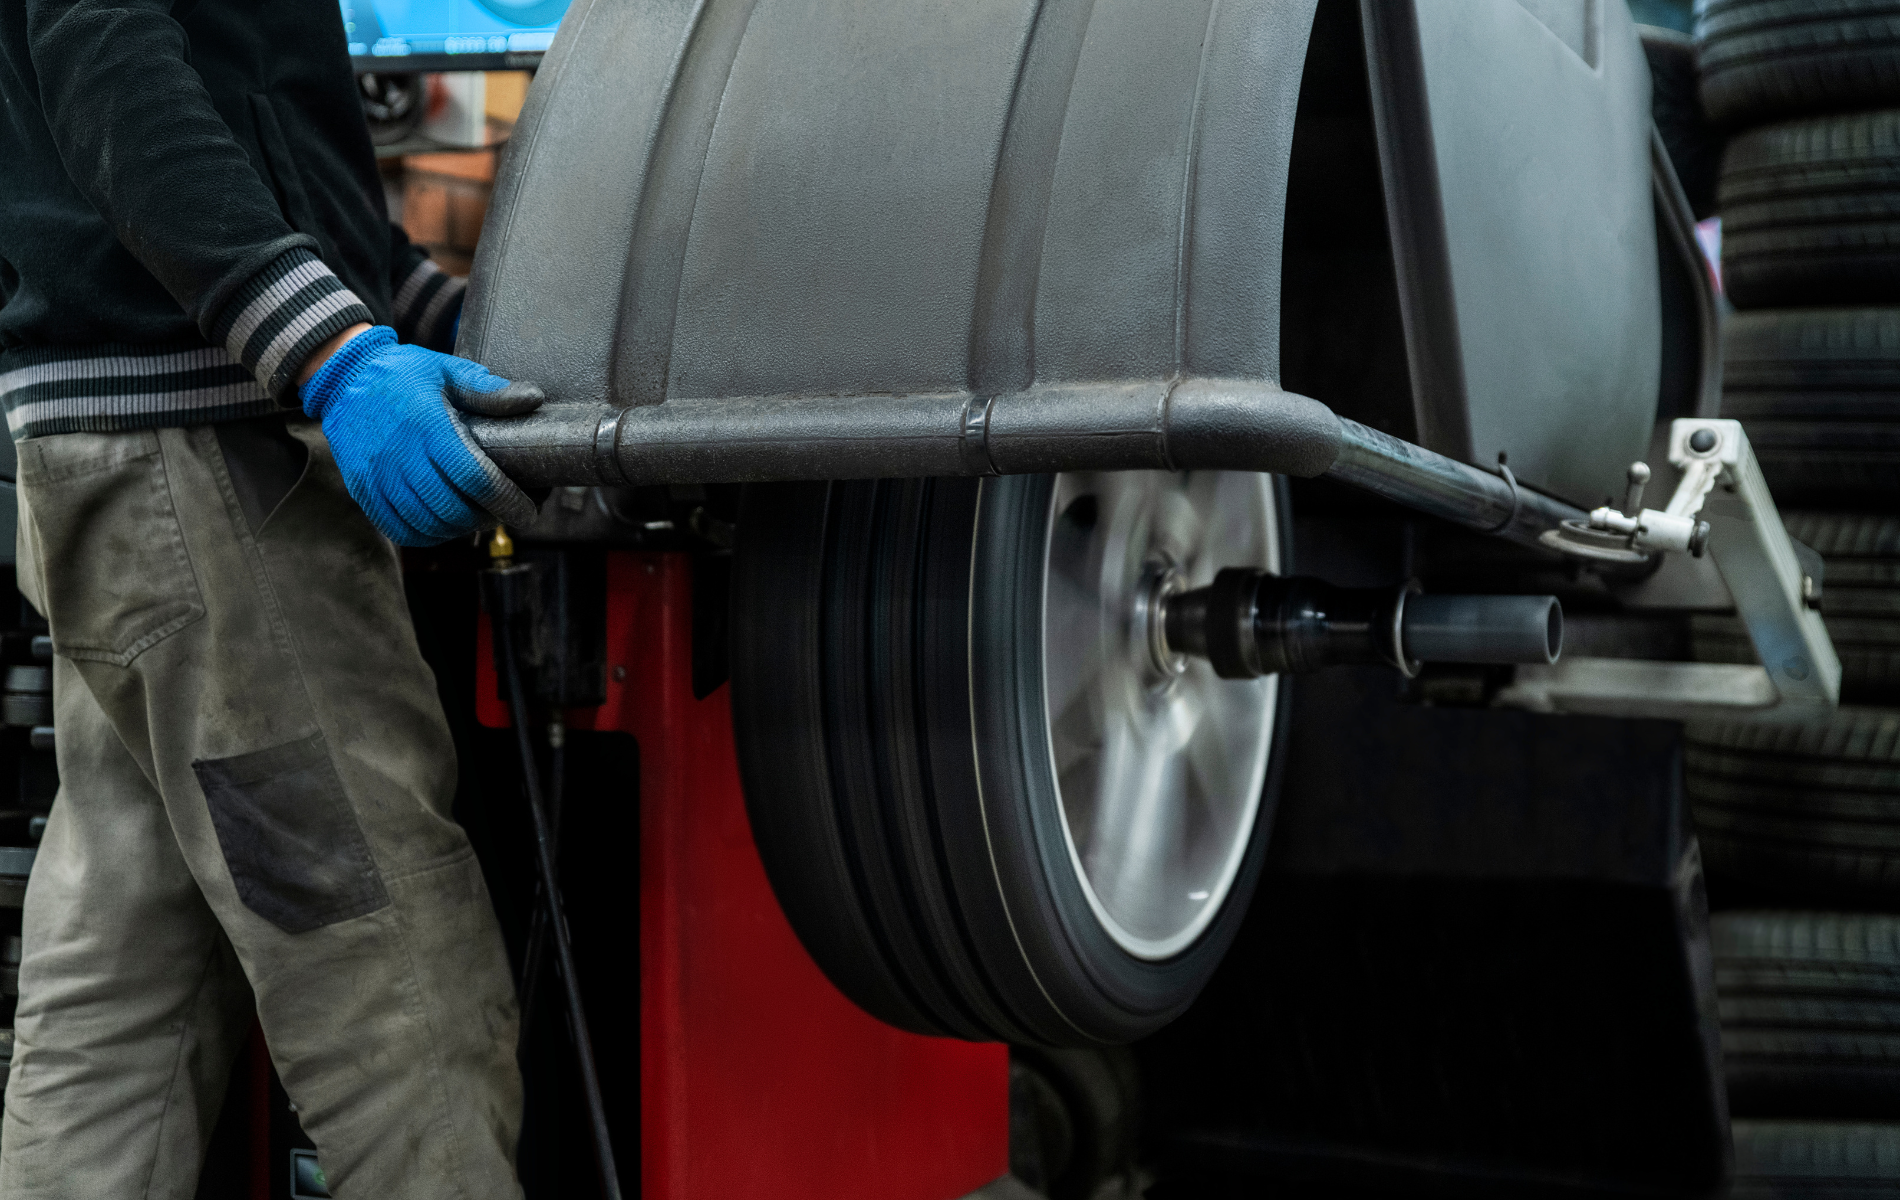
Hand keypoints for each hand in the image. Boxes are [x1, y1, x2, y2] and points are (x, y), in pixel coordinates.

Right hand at [296, 325, 543, 545]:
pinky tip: (444, 526)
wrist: (343, 377)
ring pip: (426, 524)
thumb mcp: (446, 371)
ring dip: (459, 530)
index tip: (528, 512)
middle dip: (486, 519)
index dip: (507, 502)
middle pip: (452, 509)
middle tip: (505, 514)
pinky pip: (398, 529)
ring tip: (478, 518)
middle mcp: (400, 456)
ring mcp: (377, 476)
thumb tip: (533, 398)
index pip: (475, 478)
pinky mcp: (362, 489)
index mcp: (428, 427)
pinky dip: (427, 535)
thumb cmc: (401, 374)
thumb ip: (488, 390)